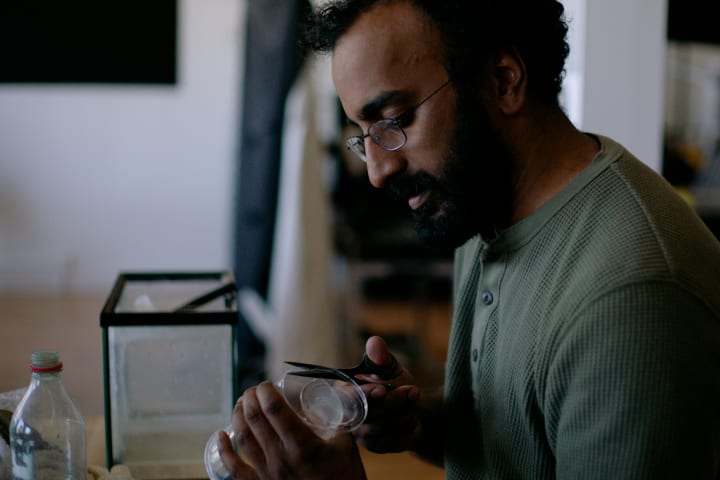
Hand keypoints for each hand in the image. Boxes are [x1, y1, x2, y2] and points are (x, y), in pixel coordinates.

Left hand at [218, 381, 366, 479]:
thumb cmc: (344, 478)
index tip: (267, 384)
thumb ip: (337, 420)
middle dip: (251, 398)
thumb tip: (333, 397)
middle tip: (254, 390)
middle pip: (256, 419)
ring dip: (238, 416)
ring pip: (243, 438)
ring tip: (241, 403)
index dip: (266, 391)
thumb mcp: (346, 445)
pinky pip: (235, 469)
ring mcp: (268, 473)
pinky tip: (220, 436)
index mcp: (302, 444)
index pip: (275, 409)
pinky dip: (224, 451)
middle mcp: (280, 457)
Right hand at [354, 336, 420, 452]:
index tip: (383, 389)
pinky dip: (408, 427)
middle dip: (394, 402)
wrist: (412, 406)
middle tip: (413, 391)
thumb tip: (375, 342)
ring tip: (414, 401)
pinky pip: (395, 440)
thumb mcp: (390, 367)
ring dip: (405, 413)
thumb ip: (381, 358)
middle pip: (369, 414)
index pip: (348, 398)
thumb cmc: (394, 382)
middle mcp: (348, 415)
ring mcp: (361, 434)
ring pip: (385, 428)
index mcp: (343, 391)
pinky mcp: (376, 447)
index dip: (365, 395)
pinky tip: (412, 418)